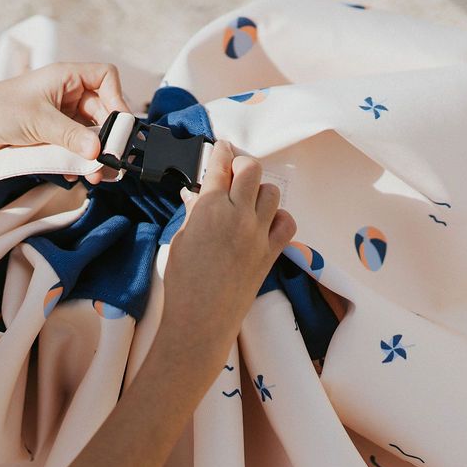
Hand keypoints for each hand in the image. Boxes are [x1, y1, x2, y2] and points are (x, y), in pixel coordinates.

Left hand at [0, 63, 128, 182]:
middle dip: (105, 136)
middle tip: (109, 158)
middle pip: (101, 111)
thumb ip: (72, 136)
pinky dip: (76, 159)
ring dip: (92, 153)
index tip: (118, 124)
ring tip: (94, 173)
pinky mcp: (50, 134)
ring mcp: (58, 114)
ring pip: (88, 133)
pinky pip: (73, 146)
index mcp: (65, 77)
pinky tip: (72, 172)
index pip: (105, 78)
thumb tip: (97, 150)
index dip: (117, 98)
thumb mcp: (40, 122)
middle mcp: (65, 93)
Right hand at [161, 141, 295, 360]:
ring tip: (247, 199)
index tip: (220, 146)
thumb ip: (193, 213)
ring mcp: (258, 234)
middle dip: (241, 164)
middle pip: (251, 168)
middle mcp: (237, 215)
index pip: (220, 164)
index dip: (220, 150)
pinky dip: (278, 217)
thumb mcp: (180, 239)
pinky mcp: (271, 253)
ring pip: (271, 192)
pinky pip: (286, 222)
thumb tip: (196, 196)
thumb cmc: (183, 282)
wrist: (202, 319)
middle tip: (232, 172)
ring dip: (259, 190)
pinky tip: (264, 222)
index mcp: (208, 208)